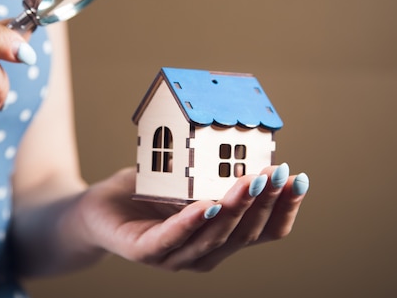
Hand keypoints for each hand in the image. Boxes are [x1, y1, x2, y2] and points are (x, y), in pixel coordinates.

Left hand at [78, 164, 308, 271]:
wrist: (98, 209)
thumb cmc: (148, 193)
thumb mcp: (188, 177)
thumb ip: (215, 171)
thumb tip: (250, 139)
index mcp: (221, 237)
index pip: (264, 231)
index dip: (284, 208)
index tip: (298, 178)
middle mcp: (204, 253)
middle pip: (244, 234)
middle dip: (264, 202)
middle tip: (277, 172)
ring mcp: (176, 256)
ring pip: (213, 237)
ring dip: (235, 209)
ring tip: (250, 181)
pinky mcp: (145, 252)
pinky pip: (172, 239)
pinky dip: (191, 223)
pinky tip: (207, 205)